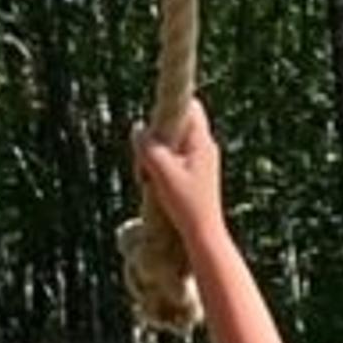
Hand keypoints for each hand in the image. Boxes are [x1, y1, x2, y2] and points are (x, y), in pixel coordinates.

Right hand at [132, 101, 229, 258]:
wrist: (204, 236)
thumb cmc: (187, 205)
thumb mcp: (162, 173)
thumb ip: (148, 148)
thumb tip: (137, 129)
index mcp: (202, 141)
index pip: (190, 106)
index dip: (169, 106)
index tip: (152, 125)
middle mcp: (205, 147)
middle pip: (177, 124)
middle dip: (157, 135)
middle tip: (145, 157)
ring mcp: (201, 161)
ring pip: (173, 143)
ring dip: (156, 154)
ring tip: (148, 175)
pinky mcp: (196, 175)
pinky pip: (175, 160)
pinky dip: (162, 167)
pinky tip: (155, 184)